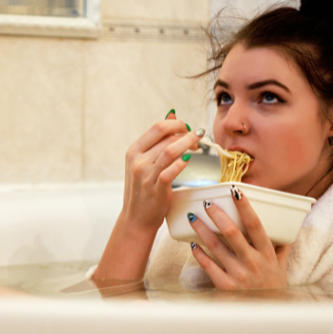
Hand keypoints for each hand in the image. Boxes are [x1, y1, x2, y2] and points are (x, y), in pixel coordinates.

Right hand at [121, 114, 203, 232]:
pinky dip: (182, 163)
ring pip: (170, 150)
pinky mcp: (156, 188)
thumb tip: (172, 114)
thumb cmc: (143, 189)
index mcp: (133, 151)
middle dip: (185, 132)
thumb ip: (157, 141)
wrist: (136, 219)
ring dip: (188, 144)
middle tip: (197, 136)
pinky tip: (189, 160)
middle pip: (166, 136)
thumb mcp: (144, 162)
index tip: (188, 128)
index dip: (177, 124)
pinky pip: (171, 170)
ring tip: (199, 145)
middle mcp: (137, 160)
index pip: (157, 127)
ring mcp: (145, 174)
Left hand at [188, 189, 289, 289]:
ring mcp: (238, 275)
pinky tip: (192, 243)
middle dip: (218, 215)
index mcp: (267, 254)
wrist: (264, 315)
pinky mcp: (224, 286)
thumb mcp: (281, 266)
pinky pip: (208, 266)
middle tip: (207, 203)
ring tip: (193, 217)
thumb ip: (281, 247)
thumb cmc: (272, 288)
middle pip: (232, 233)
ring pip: (215, 246)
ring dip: (202, 229)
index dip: (245, 207)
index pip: (256, 225)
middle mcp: (252, 263)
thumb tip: (286, 226)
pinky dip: (199, 253)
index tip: (236, 191)